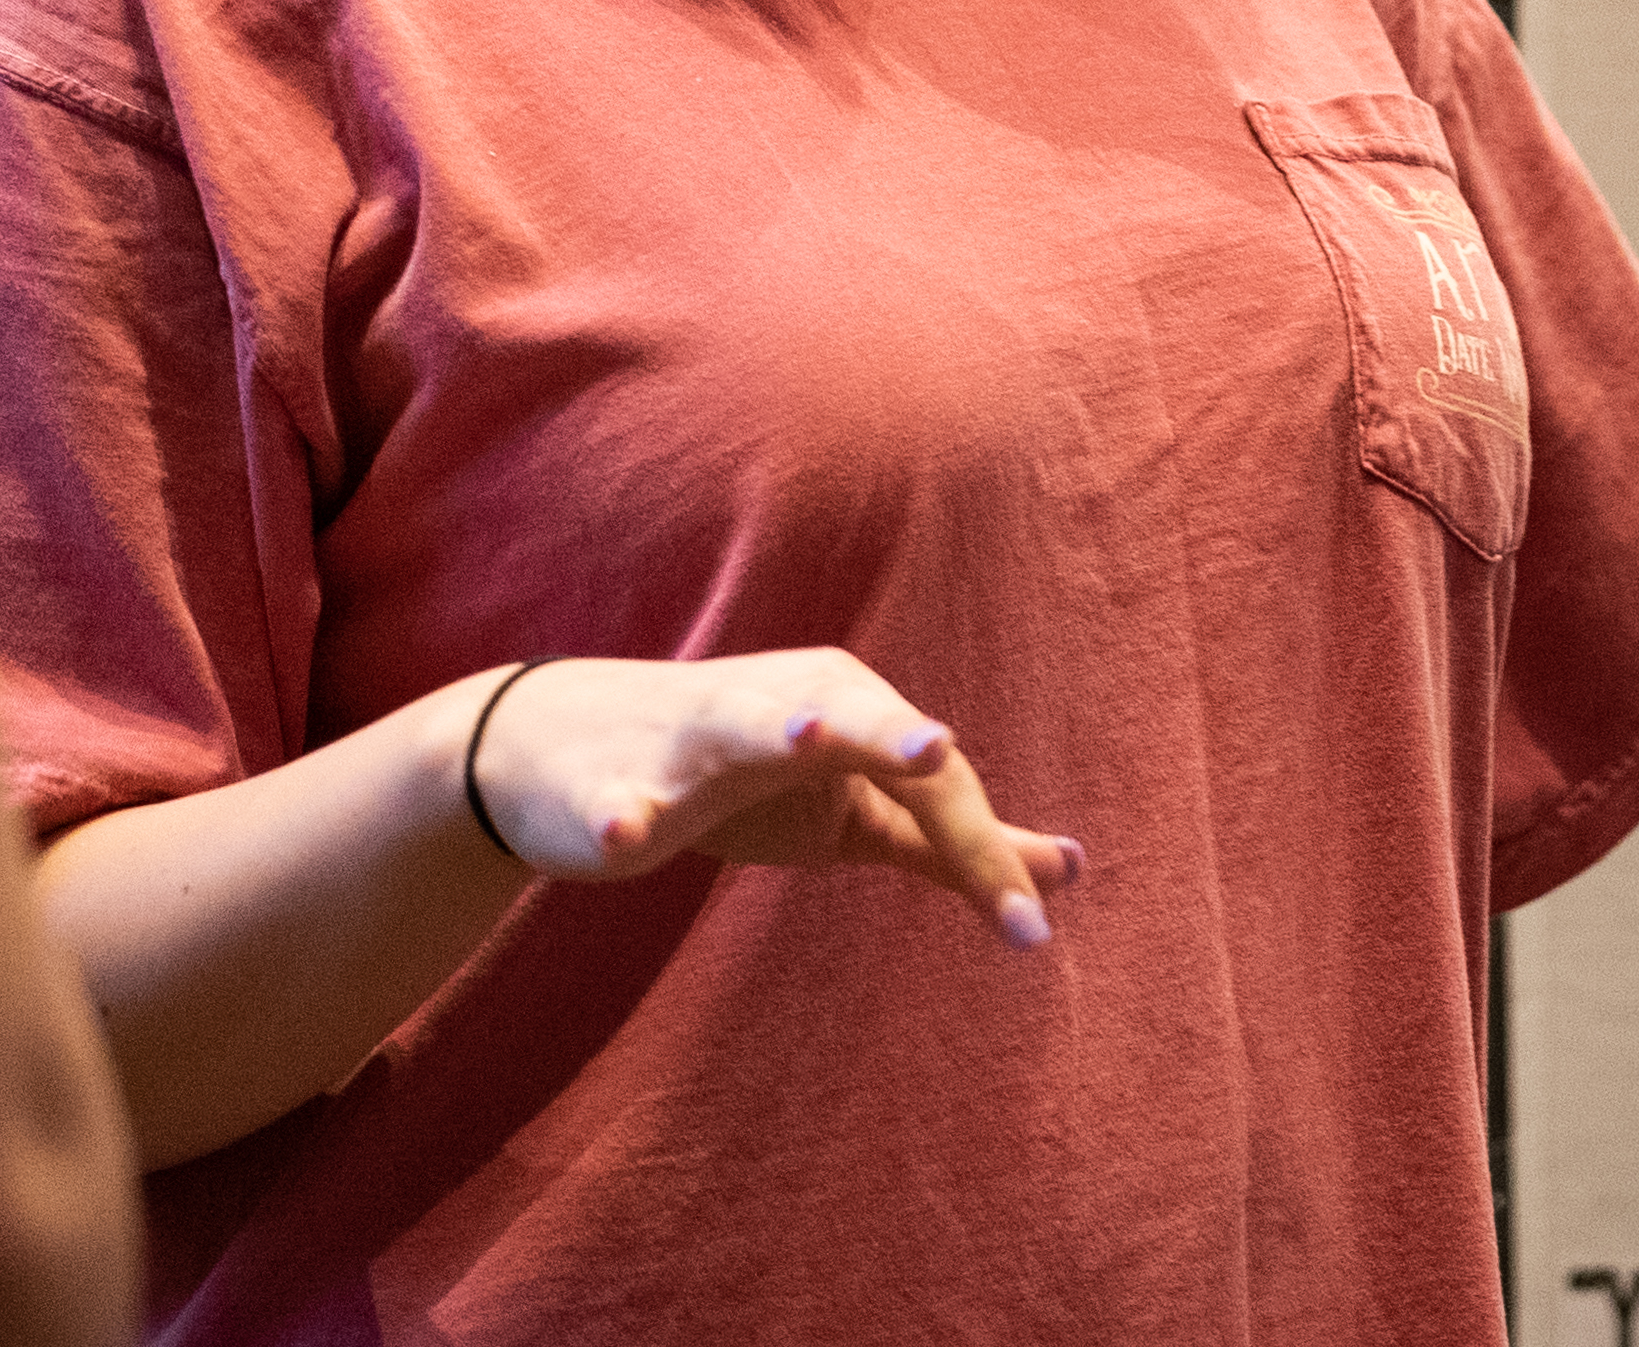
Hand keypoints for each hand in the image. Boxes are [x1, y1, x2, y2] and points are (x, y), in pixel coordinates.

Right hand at [463, 651, 1083, 949]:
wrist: (566, 758)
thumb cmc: (740, 781)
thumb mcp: (857, 811)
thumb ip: (956, 839)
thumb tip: (1071, 869)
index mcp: (846, 709)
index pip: (930, 785)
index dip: (979, 855)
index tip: (1030, 933)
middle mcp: (779, 706)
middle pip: (851, 719)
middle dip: (889, 735)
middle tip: (936, 748)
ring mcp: (691, 740)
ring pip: (739, 727)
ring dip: (776, 728)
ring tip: (810, 734)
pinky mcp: (611, 786)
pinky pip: (619, 801)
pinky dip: (625, 813)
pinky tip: (628, 834)